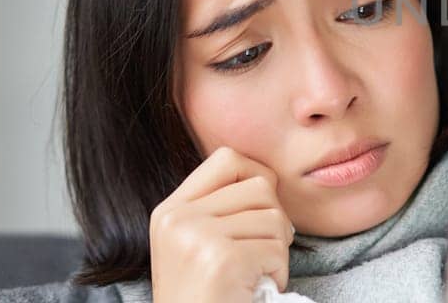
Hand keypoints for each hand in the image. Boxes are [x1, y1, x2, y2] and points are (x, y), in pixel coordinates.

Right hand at [149, 147, 294, 302]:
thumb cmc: (205, 297)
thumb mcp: (195, 245)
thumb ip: (220, 210)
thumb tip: (268, 181)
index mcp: (170, 210)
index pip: (228, 159)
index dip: (258, 176)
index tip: (260, 211)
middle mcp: (179, 218)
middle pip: (260, 187)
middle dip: (273, 222)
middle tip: (260, 255)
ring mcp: (198, 237)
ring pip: (274, 219)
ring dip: (276, 253)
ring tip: (253, 277)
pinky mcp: (223, 260)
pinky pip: (277, 250)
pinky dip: (277, 274)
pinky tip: (253, 290)